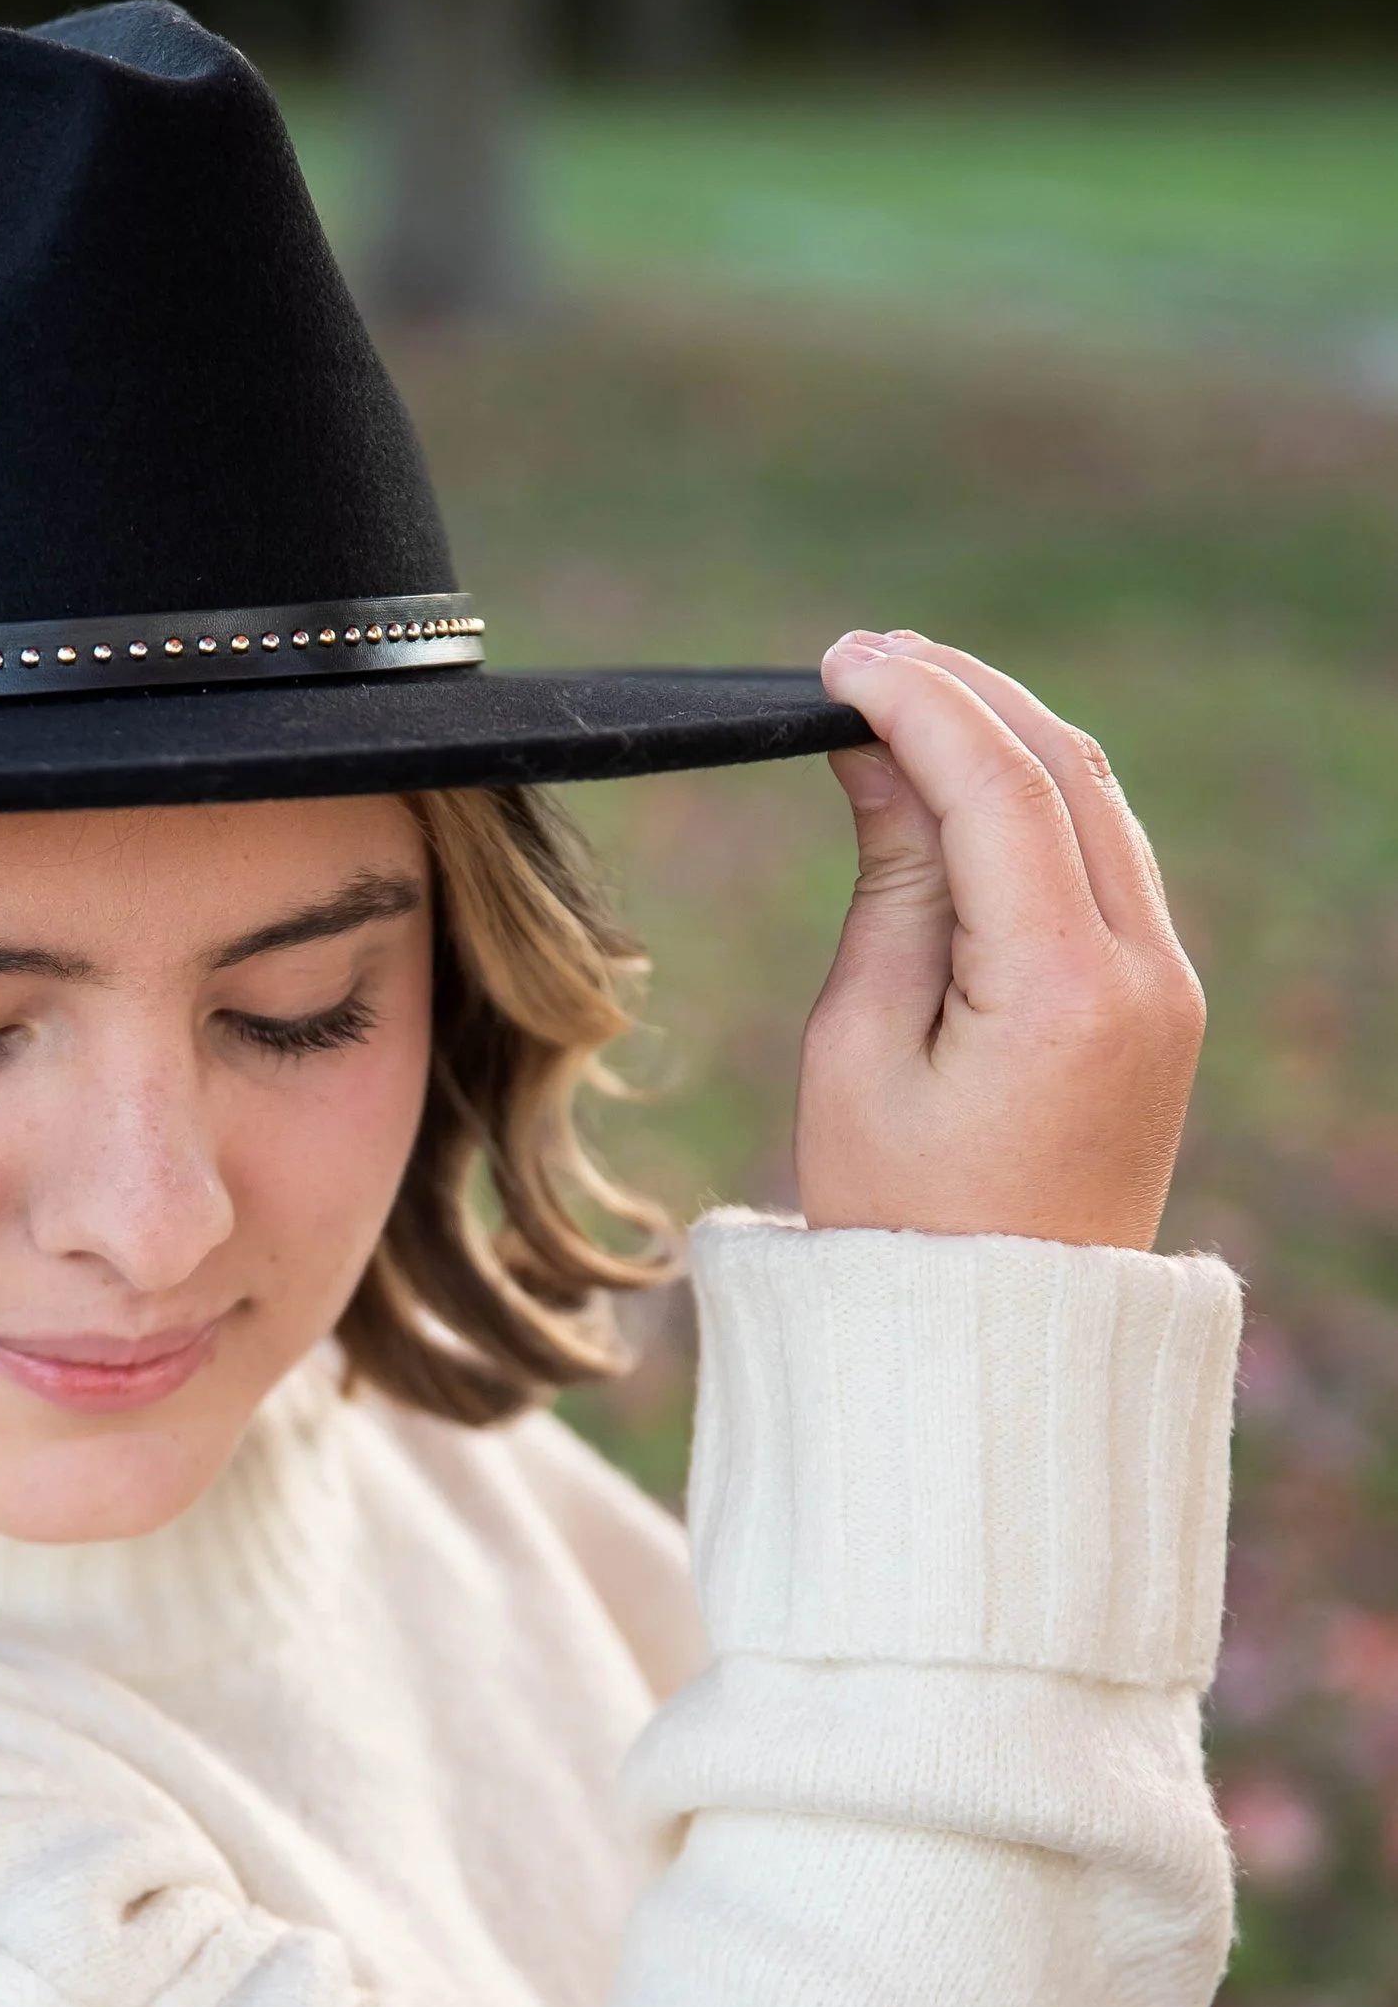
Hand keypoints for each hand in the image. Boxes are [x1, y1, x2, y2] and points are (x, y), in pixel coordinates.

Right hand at [798, 631, 1205, 1250]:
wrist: (997, 1348)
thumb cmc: (897, 1221)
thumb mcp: (858, 1049)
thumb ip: (890, 888)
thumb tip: (885, 759)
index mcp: (1063, 993)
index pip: (1001, 789)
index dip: (918, 703)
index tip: (839, 661)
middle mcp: (1145, 976)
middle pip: (1067, 772)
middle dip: (965, 695)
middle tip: (864, 658)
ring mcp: (1169, 989)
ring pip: (1098, 805)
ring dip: (1006, 737)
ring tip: (902, 700)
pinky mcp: (1161, 1006)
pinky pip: (1108, 861)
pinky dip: (1038, 800)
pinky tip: (963, 784)